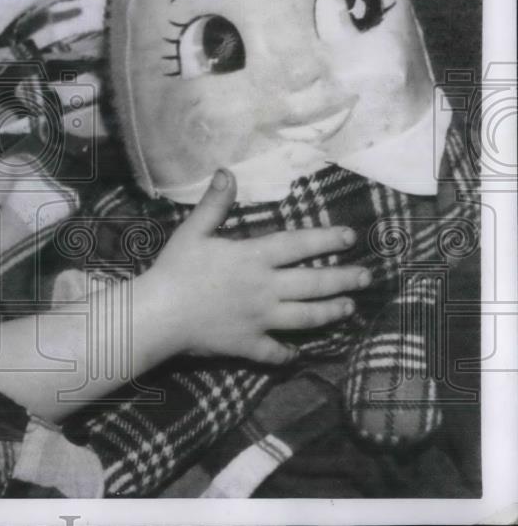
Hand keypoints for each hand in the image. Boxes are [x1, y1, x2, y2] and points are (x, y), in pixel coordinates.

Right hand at [135, 168, 370, 365]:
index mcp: (254, 257)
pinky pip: (275, 351)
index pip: (299, 245)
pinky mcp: (248, 344)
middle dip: (343, 279)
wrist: (161, 314)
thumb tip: (227, 172)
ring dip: (330, 312)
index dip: (326, 239)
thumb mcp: (193, 230)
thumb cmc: (175, 269)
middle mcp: (266, 288)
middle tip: (365, 276)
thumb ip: (215, 204)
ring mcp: (261, 319)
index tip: (350, 237)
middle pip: (314, 283)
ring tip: (349, 308)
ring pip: (306, 317)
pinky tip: (297, 353)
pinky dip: (287, 353)